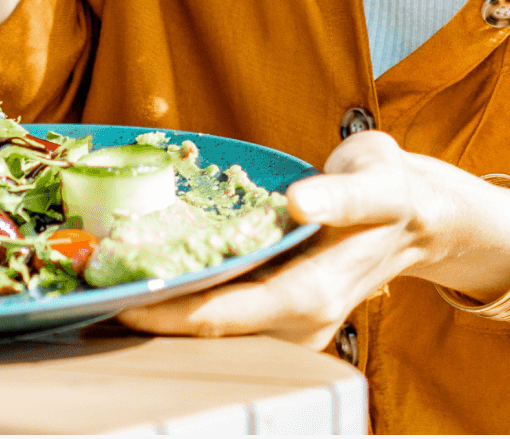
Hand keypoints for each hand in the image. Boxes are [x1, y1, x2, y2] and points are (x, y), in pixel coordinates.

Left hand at [117, 131, 509, 350]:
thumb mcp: (376, 182)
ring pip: (214, 323)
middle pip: (209, 327)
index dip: (172, 310)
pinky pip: (226, 305)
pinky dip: (189, 290)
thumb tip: (300, 202)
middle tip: (94, 284)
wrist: (415, 213)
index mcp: (313, 294)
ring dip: (165, 304)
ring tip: (106, 276)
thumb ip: (340, 195)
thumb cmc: (390, 190)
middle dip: (153, 311)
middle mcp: (297, 320)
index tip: (122, 297)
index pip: (226, 315)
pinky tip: (152, 267)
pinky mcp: (281, 307)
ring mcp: (289, 321)